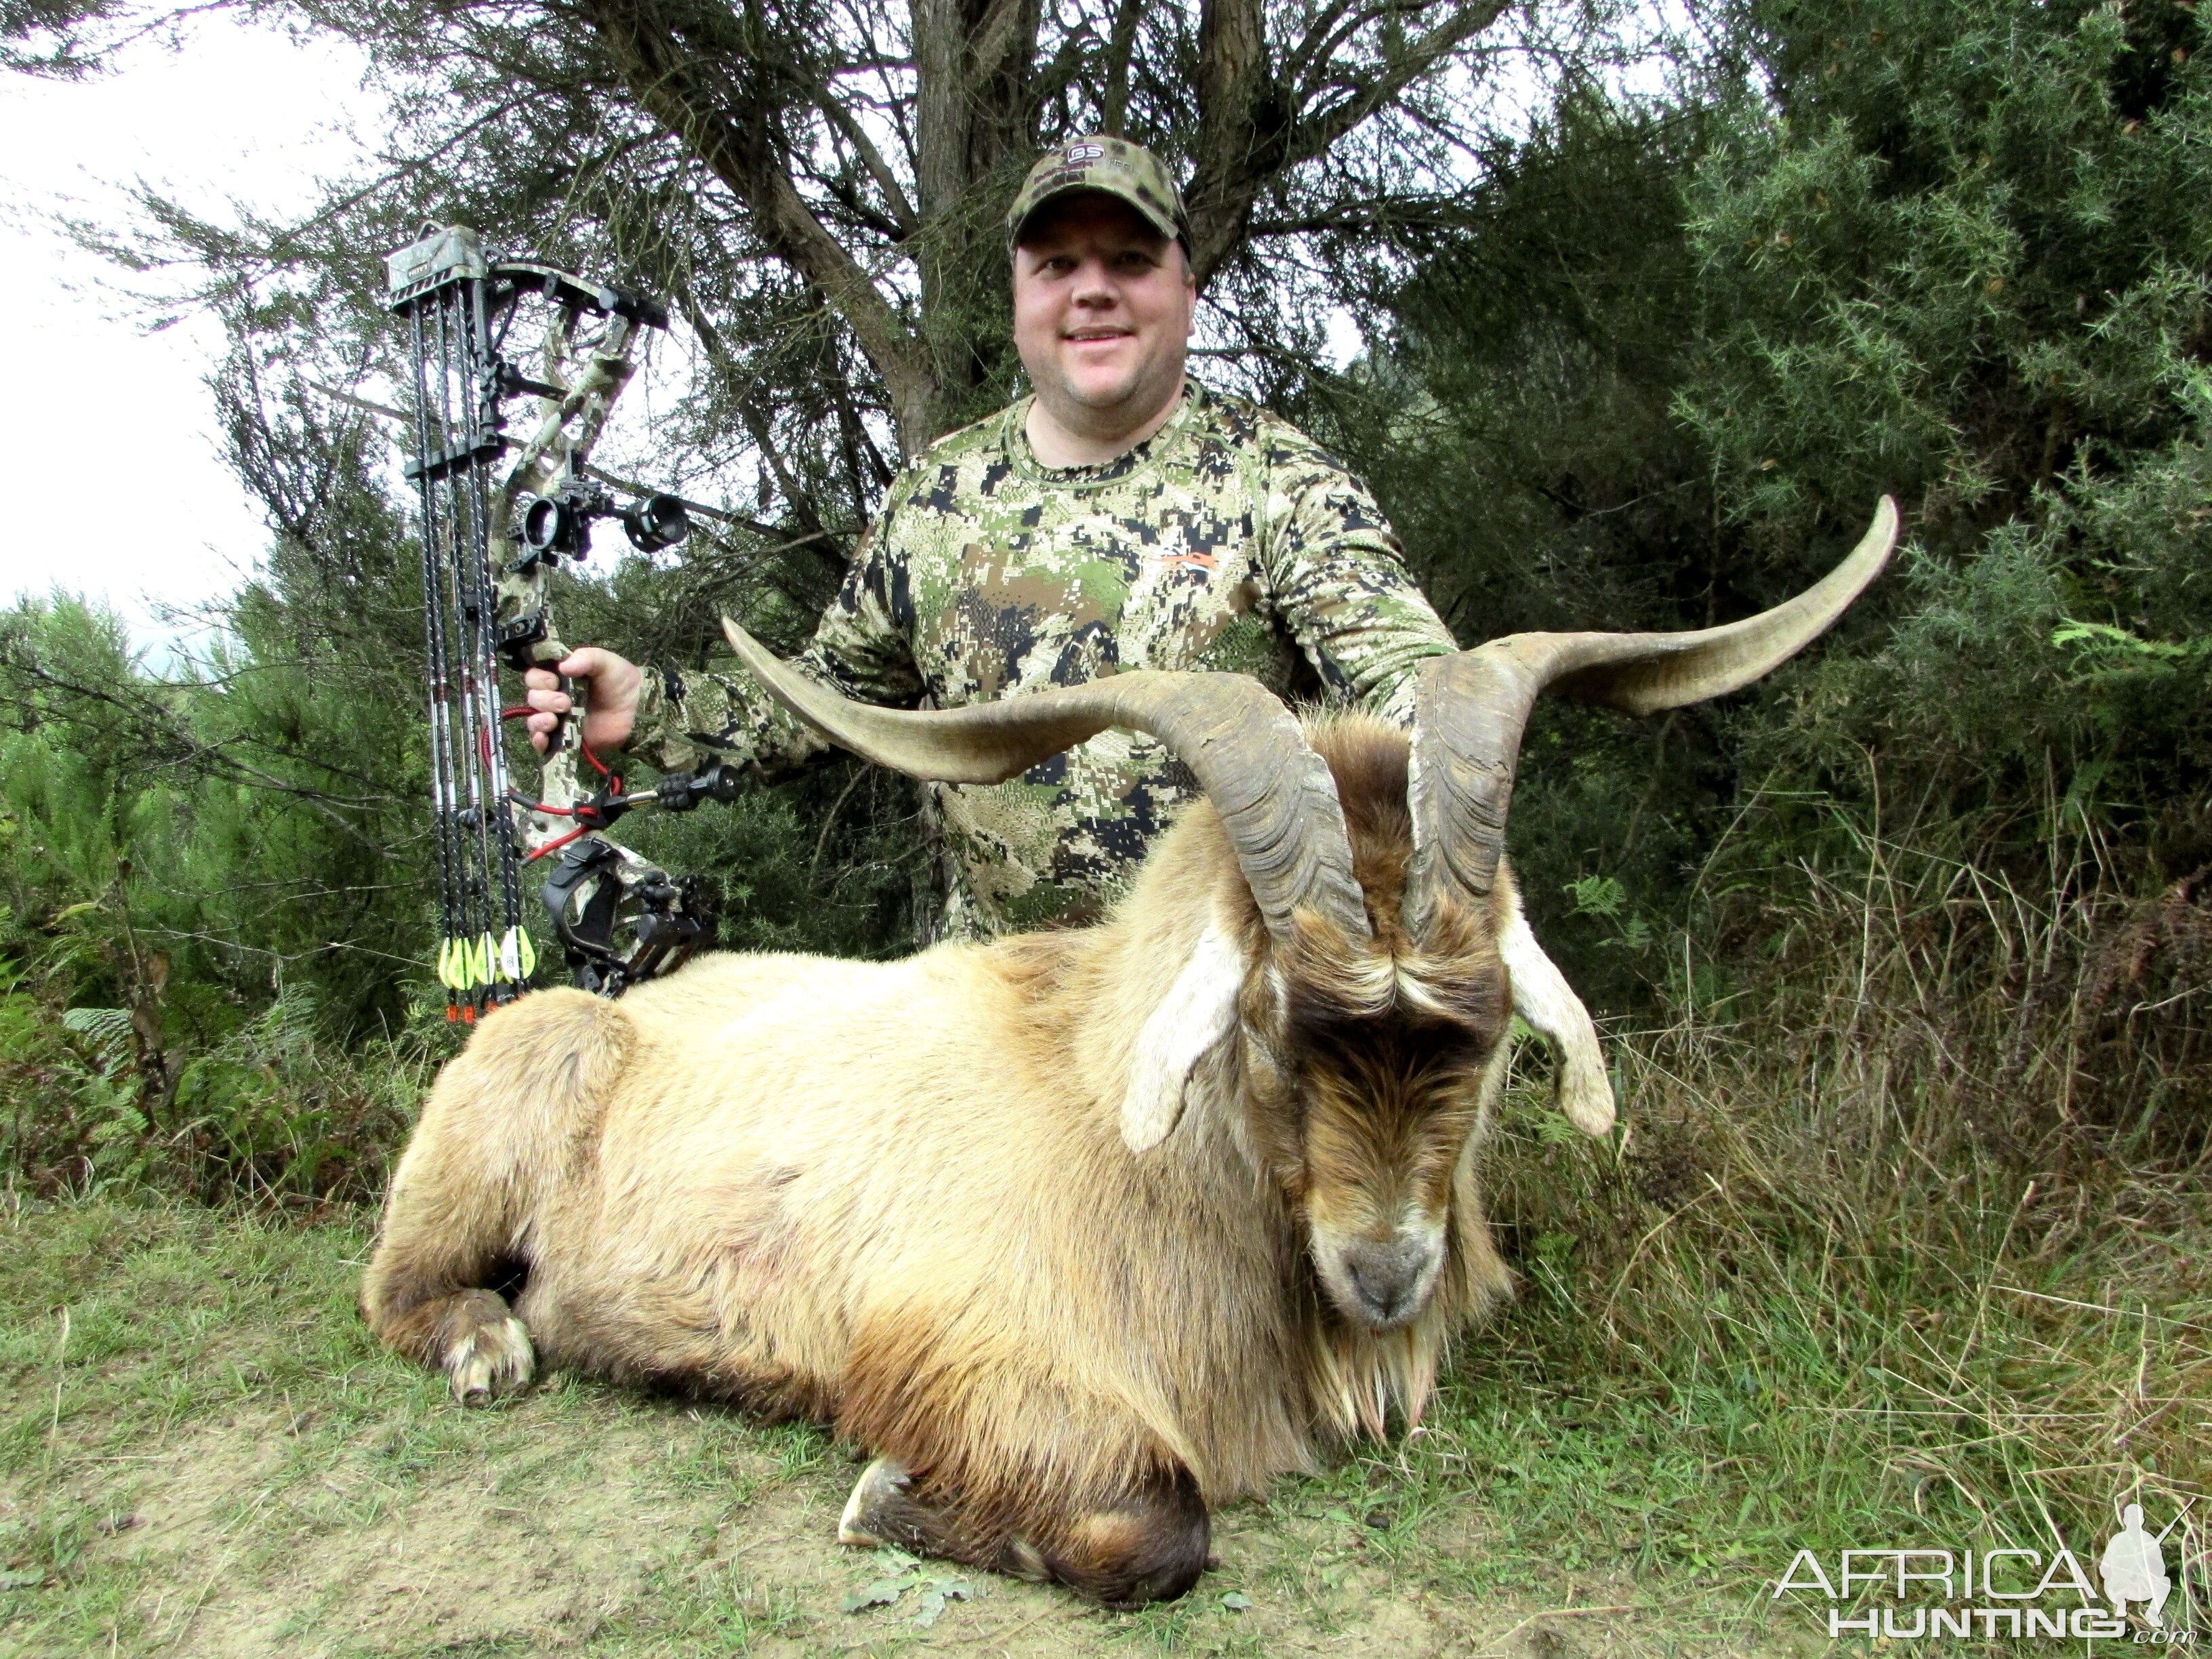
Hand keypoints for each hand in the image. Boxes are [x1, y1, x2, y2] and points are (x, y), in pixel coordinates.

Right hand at [521, 647, 642, 755]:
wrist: (638, 709)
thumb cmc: (620, 681)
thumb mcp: (605, 661)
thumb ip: (586, 658)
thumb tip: (563, 666)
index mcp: (560, 677)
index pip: (535, 676)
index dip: (538, 678)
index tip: (553, 681)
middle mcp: (555, 697)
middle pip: (534, 698)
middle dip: (544, 699)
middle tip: (565, 702)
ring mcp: (559, 719)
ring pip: (534, 720)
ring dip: (539, 720)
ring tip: (554, 720)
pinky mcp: (564, 739)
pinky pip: (542, 743)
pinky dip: (538, 741)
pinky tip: (544, 737)